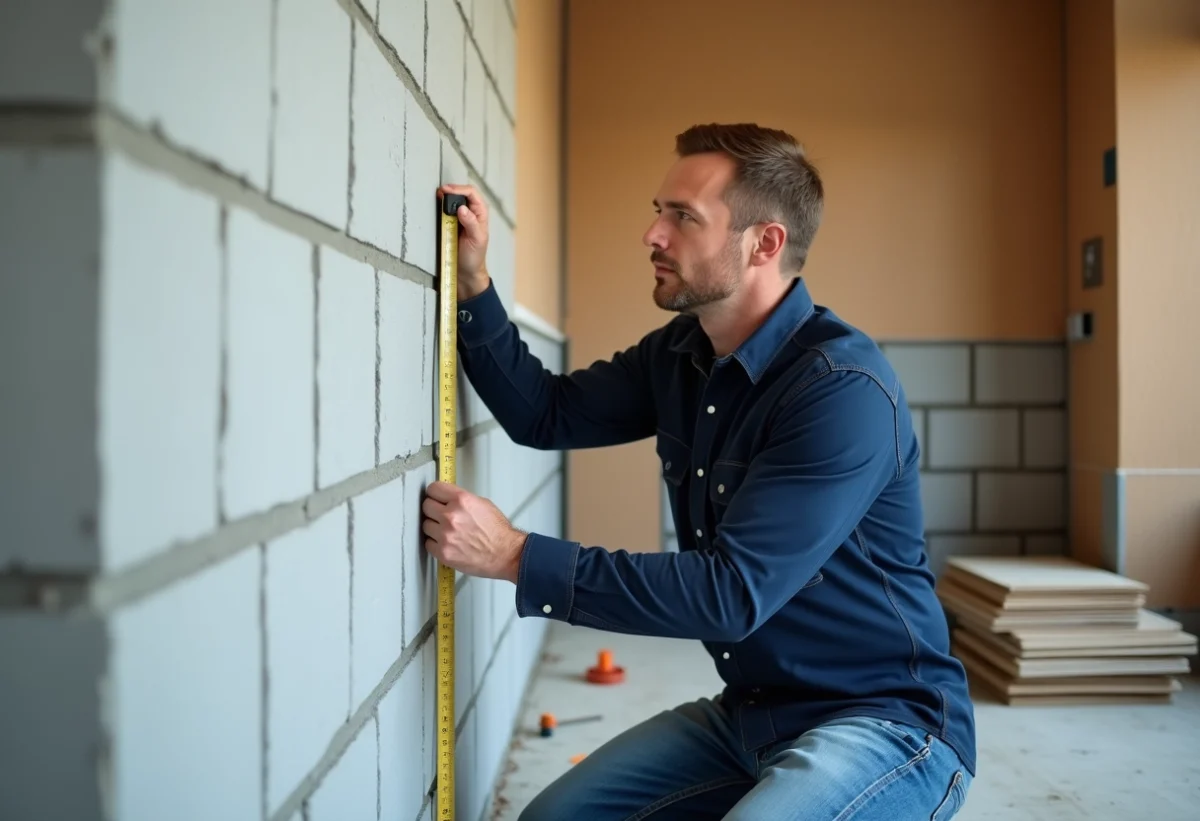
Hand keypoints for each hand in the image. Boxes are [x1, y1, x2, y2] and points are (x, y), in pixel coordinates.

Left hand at [421, 481, 525, 582]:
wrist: (505, 554)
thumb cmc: (497, 531)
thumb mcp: (482, 504)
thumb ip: (461, 500)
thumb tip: (446, 498)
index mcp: (462, 500)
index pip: (433, 489)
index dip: (435, 493)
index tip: (436, 497)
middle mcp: (451, 516)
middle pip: (426, 506)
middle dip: (434, 510)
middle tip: (442, 515)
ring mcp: (445, 535)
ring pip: (426, 525)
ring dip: (434, 527)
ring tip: (448, 531)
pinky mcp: (443, 552)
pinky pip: (428, 543)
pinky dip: (436, 543)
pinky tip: (447, 542)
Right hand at [437, 184, 489, 300]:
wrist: (466, 271)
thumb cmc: (475, 256)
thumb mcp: (476, 240)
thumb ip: (471, 224)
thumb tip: (462, 209)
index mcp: (481, 213)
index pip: (472, 193)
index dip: (459, 189)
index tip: (447, 191)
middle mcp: (472, 212)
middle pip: (462, 193)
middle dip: (451, 190)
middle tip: (440, 192)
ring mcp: (461, 218)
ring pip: (454, 201)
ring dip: (445, 197)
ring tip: (438, 196)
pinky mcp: (451, 224)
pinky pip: (446, 211)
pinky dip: (441, 207)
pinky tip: (437, 206)